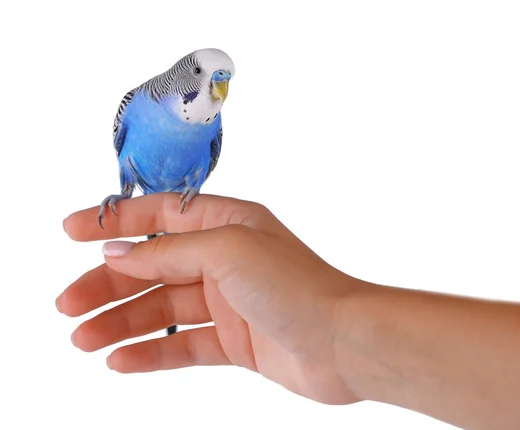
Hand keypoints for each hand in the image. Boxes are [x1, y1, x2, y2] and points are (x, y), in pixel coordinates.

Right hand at [58, 193, 360, 404]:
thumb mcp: (227, 250)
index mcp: (226, 224)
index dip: (115, 223)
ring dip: (121, 322)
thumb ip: (170, 251)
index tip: (71, 232)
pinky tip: (121, 359)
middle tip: (68, 304)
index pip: (159, 217)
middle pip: (153, 268)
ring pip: (162, 310)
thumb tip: (121, 252)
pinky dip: (152, 352)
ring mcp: (229, 302)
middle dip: (108, 284)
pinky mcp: (235, 341)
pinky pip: (182, 345)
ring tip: (82, 339)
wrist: (343, 342)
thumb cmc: (299, 286)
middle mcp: (226, 260)